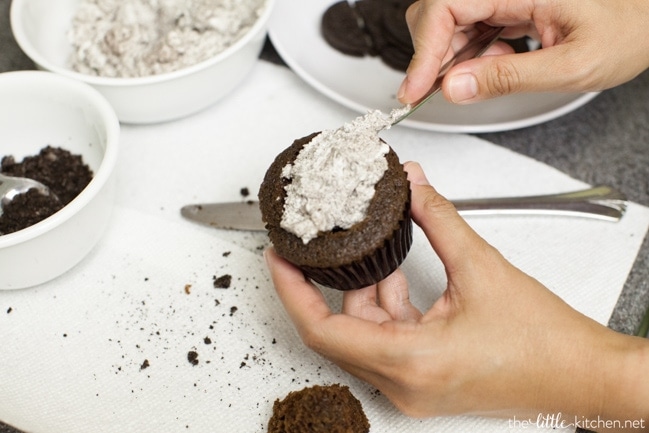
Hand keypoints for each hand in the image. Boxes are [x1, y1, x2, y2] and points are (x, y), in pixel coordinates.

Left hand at [265, 161, 648, 427]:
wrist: (582, 377)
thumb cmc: (545, 344)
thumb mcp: (483, 268)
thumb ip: (438, 219)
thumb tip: (413, 185)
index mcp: (411, 363)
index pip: (324, 330)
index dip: (291, 291)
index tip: (278, 259)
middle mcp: (405, 383)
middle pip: (337, 332)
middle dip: (321, 287)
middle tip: (304, 250)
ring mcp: (413, 386)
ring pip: (363, 334)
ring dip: (361, 292)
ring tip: (363, 251)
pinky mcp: (425, 379)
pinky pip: (386, 340)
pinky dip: (384, 306)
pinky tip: (393, 274)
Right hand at [398, 0, 648, 104]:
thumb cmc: (628, 31)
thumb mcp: (571, 66)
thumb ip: (508, 77)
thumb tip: (455, 88)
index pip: (446, 7)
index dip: (423, 50)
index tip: (414, 89)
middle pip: (439, 12)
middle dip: (434, 56)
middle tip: (440, 92)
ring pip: (451, 24)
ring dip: (453, 59)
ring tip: (485, 77)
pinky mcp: (507, 5)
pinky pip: (471, 28)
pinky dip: (471, 55)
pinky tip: (494, 65)